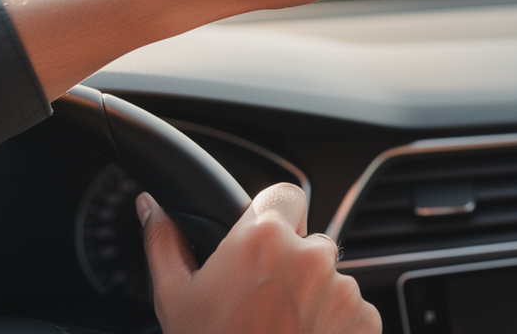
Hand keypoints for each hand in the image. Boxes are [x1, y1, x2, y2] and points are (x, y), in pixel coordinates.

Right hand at [139, 183, 378, 333]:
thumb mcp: (174, 298)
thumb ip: (164, 242)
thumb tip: (152, 207)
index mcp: (263, 238)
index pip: (285, 194)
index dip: (273, 216)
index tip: (262, 240)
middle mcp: (310, 255)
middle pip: (309, 239)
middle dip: (291, 261)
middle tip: (263, 299)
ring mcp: (343, 288)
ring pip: (330, 276)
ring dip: (312, 294)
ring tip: (281, 327)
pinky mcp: (365, 318)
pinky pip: (352, 308)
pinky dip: (334, 322)